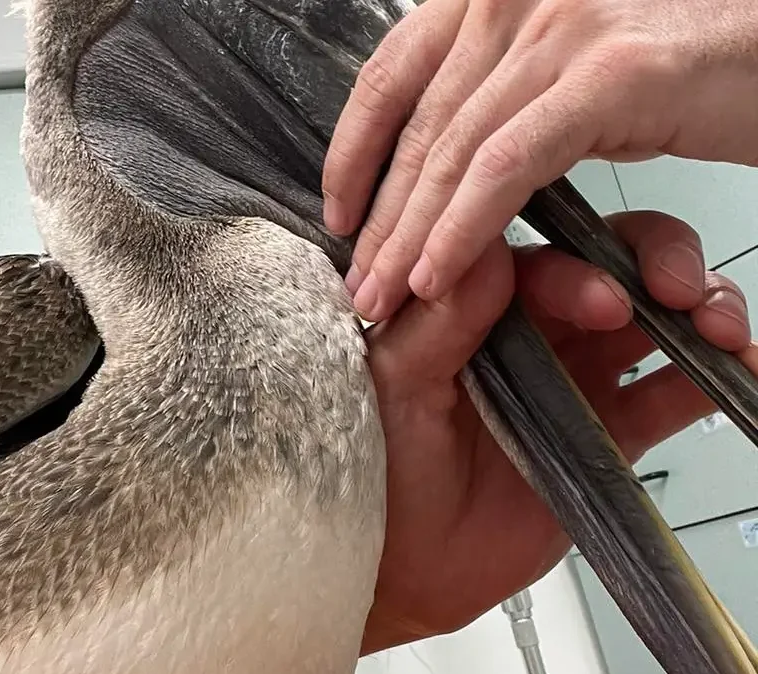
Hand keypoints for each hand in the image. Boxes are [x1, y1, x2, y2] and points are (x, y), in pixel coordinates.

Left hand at [322, 0, 757, 322]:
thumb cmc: (683, 51)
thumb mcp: (566, 63)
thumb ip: (499, 93)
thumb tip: (437, 162)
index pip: (391, 75)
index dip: (353, 153)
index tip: (337, 215)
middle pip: (419, 126)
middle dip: (380, 217)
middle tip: (357, 285)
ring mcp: (559, 28)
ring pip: (454, 152)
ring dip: (409, 237)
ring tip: (384, 298)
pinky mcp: (609, 75)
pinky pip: (509, 166)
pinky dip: (464, 227)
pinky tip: (436, 277)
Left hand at [360, 210, 756, 654]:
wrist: (404, 563)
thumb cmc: (379, 468)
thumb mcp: (394, 388)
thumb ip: (436, 324)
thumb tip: (483, 254)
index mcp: (479, 308)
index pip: (544, 262)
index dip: (585, 269)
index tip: (608, 298)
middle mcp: (534, 331)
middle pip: (615, 269)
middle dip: (660, 266)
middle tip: (682, 293)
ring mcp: (578, 376)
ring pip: (655, 321)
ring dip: (701, 311)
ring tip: (725, 330)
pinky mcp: (611, 431)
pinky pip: (673, 396)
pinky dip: (714, 380)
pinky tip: (742, 374)